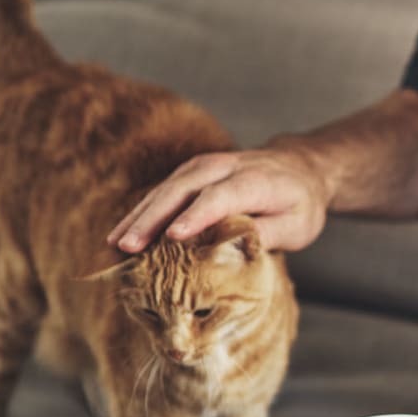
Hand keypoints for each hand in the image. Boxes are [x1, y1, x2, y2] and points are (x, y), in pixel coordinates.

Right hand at [106, 139, 330, 252]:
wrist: (301, 167)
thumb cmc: (300, 202)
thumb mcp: (297, 225)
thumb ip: (266, 234)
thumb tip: (233, 250)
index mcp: (256, 180)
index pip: (221, 196)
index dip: (197, 216)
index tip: (172, 236)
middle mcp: (227, 167)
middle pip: (185, 188)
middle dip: (154, 217)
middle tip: (129, 246)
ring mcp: (207, 165)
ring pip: (168, 187)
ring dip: (141, 214)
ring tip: (116, 243)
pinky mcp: (194, 171)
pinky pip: (165, 189)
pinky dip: (144, 210)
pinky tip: (124, 232)